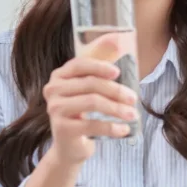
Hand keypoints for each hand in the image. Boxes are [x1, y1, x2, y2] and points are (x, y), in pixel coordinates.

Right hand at [42, 33, 139, 167]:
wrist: (69, 147)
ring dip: (117, 109)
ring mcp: (55, 110)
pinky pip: (92, 124)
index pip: (79, 64)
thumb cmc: (83, 112)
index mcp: (59, 76)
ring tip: (132, 115)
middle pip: (90, 84)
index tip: (118, 72)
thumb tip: (118, 39)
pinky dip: (112, 127)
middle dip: (116, 90)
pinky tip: (124, 130)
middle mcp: (53, 90)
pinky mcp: (62, 129)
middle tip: (133, 98)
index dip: (99, 66)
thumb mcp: (90, 89)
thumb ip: (101, 66)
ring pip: (93, 103)